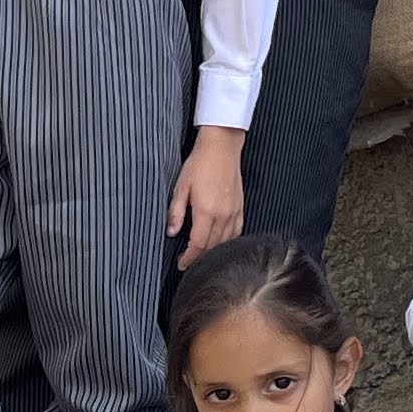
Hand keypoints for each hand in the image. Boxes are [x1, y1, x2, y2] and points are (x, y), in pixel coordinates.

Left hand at [168, 129, 244, 263]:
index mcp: (206, 211)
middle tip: (188, 263)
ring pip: (226, 241)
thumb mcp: (180, 187)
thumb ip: (175, 212)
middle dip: (200, 258)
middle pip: (212, 246)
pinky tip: (221, 243)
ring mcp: (234, 211)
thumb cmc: (200, 164)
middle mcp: (223, 214)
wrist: (221, 148)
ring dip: (213, 251)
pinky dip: (228, 241)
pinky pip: (237, 231)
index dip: (189, 257)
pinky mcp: (240, 207)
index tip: (181, 263)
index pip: (198, 244)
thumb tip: (171, 232)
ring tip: (202, 255)